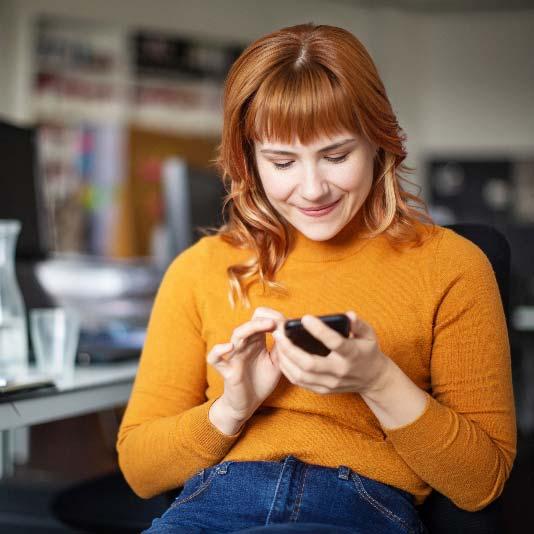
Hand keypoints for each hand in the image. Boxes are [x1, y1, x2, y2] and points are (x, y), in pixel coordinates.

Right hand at [207, 307, 284, 420]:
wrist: (248, 405)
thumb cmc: (261, 382)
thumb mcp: (277, 363)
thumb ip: (281, 348)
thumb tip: (289, 331)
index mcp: (256, 342)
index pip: (259, 320)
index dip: (271, 318)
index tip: (285, 322)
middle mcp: (244, 345)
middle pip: (249, 325)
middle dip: (262, 321)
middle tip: (276, 322)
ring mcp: (234, 356)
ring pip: (236, 336)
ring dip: (250, 328)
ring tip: (265, 326)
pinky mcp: (226, 370)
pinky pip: (214, 358)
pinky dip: (218, 350)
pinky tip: (229, 347)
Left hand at [273, 311, 391, 394]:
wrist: (373, 379)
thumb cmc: (367, 350)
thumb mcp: (369, 335)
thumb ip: (358, 324)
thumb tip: (348, 315)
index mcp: (352, 355)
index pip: (334, 343)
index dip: (319, 330)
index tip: (305, 318)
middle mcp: (340, 371)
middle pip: (310, 364)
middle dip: (290, 348)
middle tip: (279, 332)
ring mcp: (330, 383)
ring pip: (301, 375)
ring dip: (285, 359)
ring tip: (277, 342)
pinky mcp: (323, 390)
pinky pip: (300, 382)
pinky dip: (288, 370)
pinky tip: (282, 356)